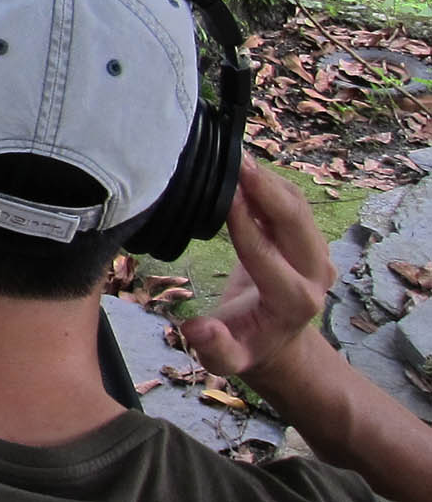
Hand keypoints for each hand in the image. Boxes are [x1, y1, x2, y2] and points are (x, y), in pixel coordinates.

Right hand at [178, 155, 332, 378]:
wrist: (279, 341)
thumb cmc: (246, 345)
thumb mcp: (225, 359)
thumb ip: (214, 348)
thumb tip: (198, 329)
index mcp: (292, 301)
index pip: (266, 253)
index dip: (246, 224)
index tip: (225, 195)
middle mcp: (314, 274)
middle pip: (295, 221)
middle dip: (267, 188)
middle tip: (235, 160)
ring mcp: (318, 254)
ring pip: (298, 206)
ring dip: (268, 179)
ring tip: (234, 156)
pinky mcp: (311, 240)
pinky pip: (294, 203)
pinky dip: (270, 182)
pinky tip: (244, 168)